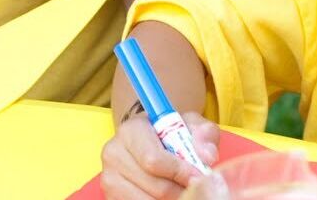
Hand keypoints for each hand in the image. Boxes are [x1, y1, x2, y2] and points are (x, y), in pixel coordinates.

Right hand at [101, 111, 219, 199]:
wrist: (148, 141)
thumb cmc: (170, 134)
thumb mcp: (190, 125)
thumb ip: (203, 133)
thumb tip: (207, 156)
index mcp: (130, 131)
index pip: (154, 160)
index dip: (181, 172)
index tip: (199, 177)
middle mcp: (114, 153)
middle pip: (156, 187)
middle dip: (182, 191)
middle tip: (196, 188)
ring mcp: (110, 178)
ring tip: (183, 191)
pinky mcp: (111, 196)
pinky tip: (170, 196)